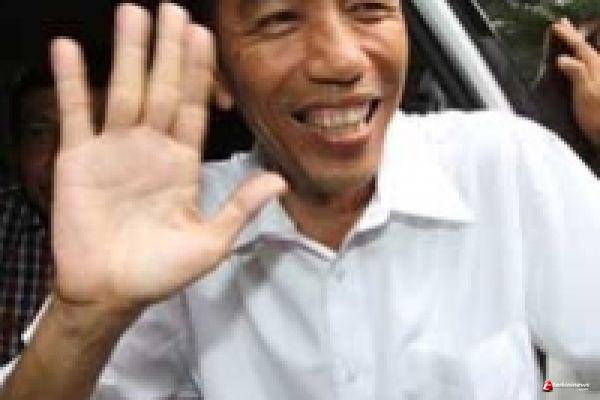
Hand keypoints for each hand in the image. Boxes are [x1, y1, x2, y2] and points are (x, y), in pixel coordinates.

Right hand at [51, 3, 286, 311]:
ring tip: (132, 12)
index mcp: (181, 163)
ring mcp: (113, 149)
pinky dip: (72, 82)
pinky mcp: (77, 159)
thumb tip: (279, 180)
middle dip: (168, 49)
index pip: (192, 107)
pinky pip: (76, 113)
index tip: (203, 35)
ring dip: (128, 53)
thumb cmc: (159, 273)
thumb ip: (240, 208)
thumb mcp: (208, 243)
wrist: (110, 292)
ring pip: (124, 90)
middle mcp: (150, 148)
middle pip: (161, 88)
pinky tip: (70, 50)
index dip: (197, 72)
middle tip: (172, 8)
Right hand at [553, 18, 599, 145]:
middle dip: (574, 36)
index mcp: (595, 68)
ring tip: (572, 39)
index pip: (580, 47)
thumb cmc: (598, 117)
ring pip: (590, 56)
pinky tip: (580, 63)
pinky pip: (589, 66)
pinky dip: (582, 60)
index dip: (567, 36)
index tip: (555, 25)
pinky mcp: (598, 90)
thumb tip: (563, 58)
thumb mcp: (586, 94)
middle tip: (563, 24)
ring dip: (579, 46)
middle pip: (586, 48)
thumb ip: (576, 74)